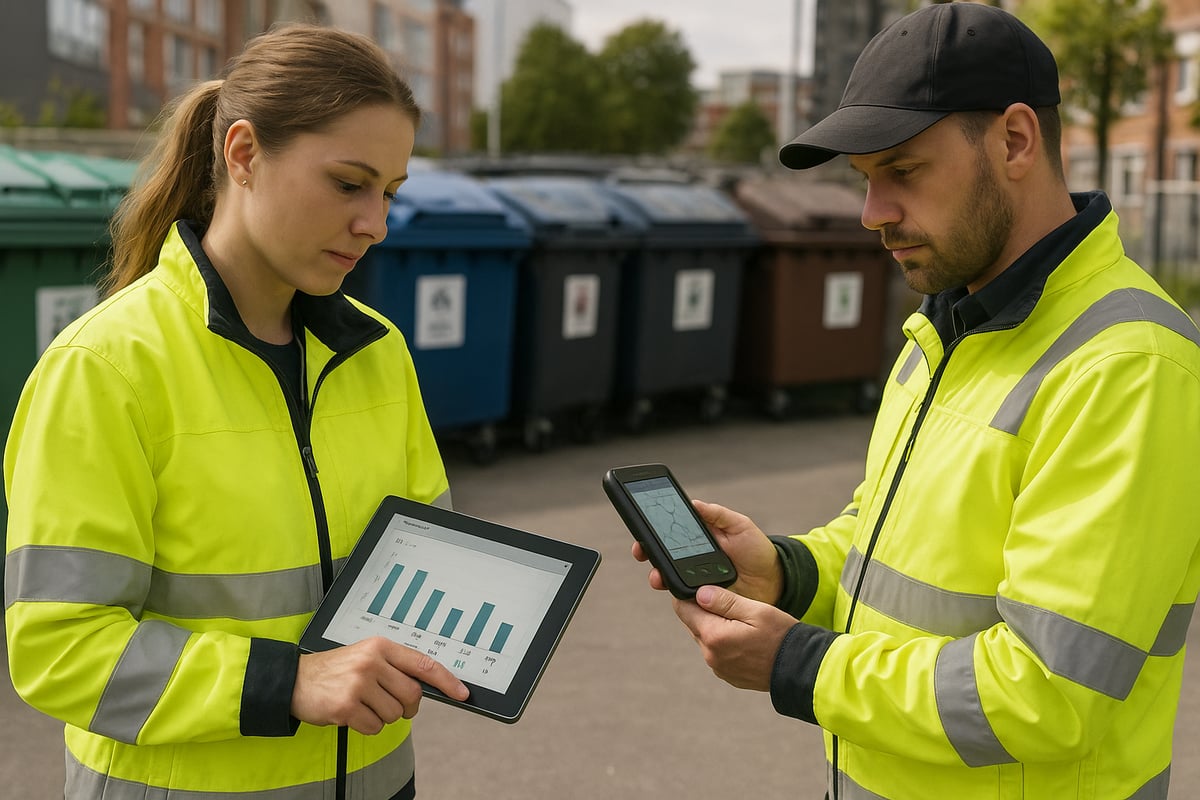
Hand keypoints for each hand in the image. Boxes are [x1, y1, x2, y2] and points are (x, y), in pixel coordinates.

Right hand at [291, 637, 468, 734]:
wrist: (294, 680)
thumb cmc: (335, 670)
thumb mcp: (366, 656)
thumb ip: (395, 667)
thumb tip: (429, 686)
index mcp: (380, 647)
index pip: (423, 663)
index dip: (446, 680)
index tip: (461, 692)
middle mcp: (371, 662)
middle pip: (412, 695)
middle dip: (406, 707)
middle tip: (388, 704)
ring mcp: (358, 684)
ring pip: (394, 714)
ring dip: (382, 716)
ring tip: (362, 704)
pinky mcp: (346, 706)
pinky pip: (375, 727)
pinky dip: (367, 726)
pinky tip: (352, 713)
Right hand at [631, 499, 782, 604]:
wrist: (775, 581)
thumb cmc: (757, 550)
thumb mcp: (740, 525)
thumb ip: (718, 514)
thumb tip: (693, 503)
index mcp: (698, 538)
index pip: (669, 533)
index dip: (652, 531)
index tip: (641, 528)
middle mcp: (691, 558)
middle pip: (661, 556)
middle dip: (647, 553)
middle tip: (642, 552)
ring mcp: (695, 579)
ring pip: (668, 577)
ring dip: (658, 575)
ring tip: (658, 576)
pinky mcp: (702, 599)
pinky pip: (684, 598)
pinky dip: (677, 595)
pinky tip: (677, 592)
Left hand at [673, 585, 797, 690]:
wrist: (800, 668)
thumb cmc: (781, 636)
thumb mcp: (755, 610)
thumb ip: (724, 601)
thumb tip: (699, 593)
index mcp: (714, 636)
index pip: (683, 609)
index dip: (689, 595)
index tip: (701, 588)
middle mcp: (710, 655)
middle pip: (692, 624)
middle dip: (703, 611)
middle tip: (727, 602)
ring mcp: (718, 667)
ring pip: (704, 638)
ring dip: (714, 627)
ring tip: (740, 621)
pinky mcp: (727, 674)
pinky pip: (716, 652)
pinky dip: (723, 642)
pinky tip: (743, 637)